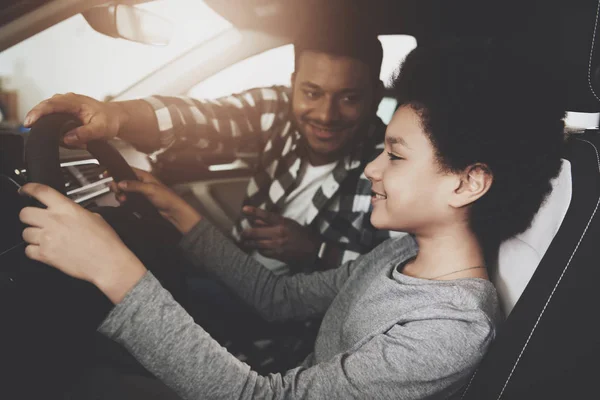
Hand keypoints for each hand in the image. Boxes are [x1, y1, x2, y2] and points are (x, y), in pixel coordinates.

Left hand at [19, 183, 146, 303]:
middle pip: (24, 213)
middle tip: (35, 220)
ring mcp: (47, 238)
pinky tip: (44, 250)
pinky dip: (34, 251)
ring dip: (32, 235)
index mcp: (66, 208)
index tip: (25, 190)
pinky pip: (28, 250)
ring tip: (45, 238)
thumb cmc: (105, 242)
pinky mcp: (45, 255)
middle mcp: (54, 221)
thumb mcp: (94, 218)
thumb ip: (76, 213)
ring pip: (25, 233)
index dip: (28, 188)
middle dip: (28, 216)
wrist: (107, 261)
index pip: (40, 191)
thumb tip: (69, 214)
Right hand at [24, 93, 126, 147]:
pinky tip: (76, 140)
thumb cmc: (109, 120)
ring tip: (79, 141)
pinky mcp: (64, 115)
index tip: (29, 123)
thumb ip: (85, 133)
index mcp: (74, 101)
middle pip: (44, 110)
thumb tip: (67, 138)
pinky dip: (62, 135)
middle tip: (48, 138)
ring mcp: (64, 108)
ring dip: (58, 134)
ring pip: (49, 121)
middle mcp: (66, 101)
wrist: (115, 118)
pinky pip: (55, 125)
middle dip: (43, 126)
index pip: (50, 104)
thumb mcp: (101, 129)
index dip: (37, 113)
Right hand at [109, 167, 201, 233]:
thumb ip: (134, 185)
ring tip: (123, 199)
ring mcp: (140, 191)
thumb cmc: (167, 198)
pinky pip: (128, 199)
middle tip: (117, 191)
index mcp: (144, 176)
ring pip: (124, 191)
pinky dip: (124, 201)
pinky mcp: (140, 200)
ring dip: (120, 195)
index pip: (126, 169)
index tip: (106, 174)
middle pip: (122, 181)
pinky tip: (125, 203)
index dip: (116, 171)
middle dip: (117, 186)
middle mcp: (141, 182)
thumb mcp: (149, 189)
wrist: (173, 211)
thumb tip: (121, 182)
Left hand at [241, 206, 320, 264]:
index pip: (265, 215)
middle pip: (257, 232)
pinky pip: (264, 252)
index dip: (254, 212)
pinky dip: (259, 249)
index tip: (244, 210)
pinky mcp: (278, 254)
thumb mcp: (289, 224)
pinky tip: (257, 248)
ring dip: (249, 243)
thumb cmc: (302, 234)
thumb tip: (257, 220)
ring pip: (258, 244)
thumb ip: (273, 221)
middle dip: (246, 233)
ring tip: (244, 242)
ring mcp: (278, 244)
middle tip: (241, 233)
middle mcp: (279, 232)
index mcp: (283, 222)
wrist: (314, 250)